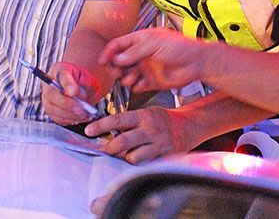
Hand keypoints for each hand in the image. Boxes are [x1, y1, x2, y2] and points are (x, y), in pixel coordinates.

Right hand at [41, 61, 100, 124]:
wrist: (81, 86)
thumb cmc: (84, 80)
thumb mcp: (89, 79)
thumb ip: (85, 85)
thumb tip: (79, 96)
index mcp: (59, 69)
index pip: (61, 75)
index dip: (67, 84)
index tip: (74, 92)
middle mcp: (49, 83)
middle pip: (52, 93)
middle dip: (67, 103)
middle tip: (81, 109)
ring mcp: (47, 97)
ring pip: (52, 108)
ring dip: (69, 114)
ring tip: (85, 115)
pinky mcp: (50, 110)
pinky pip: (57, 117)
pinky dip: (69, 119)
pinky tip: (80, 118)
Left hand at [84, 106, 199, 163]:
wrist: (189, 126)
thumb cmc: (163, 120)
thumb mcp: (146, 113)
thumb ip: (128, 121)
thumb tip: (106, 132)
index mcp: (144, 116)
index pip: (117, 120)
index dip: (100, 126)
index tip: (89, 130)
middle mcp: (150, 130)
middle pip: (123, 142)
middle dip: (111, 148)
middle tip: (108, 148)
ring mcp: (158, 144)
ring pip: (133, 158)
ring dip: (127, 158)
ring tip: (129, 154)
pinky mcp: (164, 157)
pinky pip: (145, 165)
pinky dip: (139, 164)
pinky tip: (141, 159)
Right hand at [99, 28, 207, 91]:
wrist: (197, 63)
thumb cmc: (181, 47)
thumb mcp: (155, 44)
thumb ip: (135, 52)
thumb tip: (118, 58)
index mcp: (141, 41)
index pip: (119, 45)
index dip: (109, 52)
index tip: (102, 60)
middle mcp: (141, 54)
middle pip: (119, 61)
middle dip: (115, 67)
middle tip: (116, 71)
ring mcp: (146, 68)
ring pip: (126, 75)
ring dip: (125, 77)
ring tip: (131, 77)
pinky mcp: (151, 81)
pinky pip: (137, 86)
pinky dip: (136, 86)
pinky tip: (141, 84)